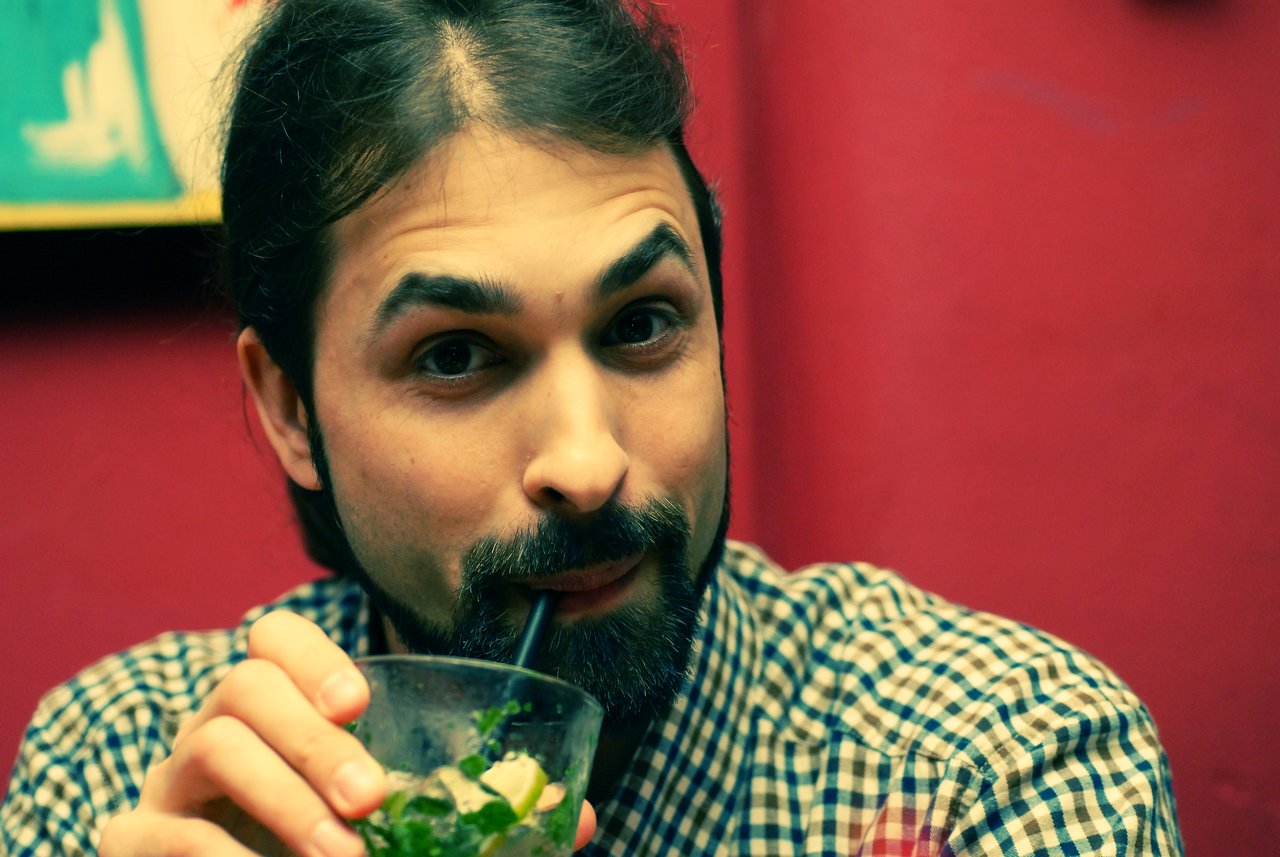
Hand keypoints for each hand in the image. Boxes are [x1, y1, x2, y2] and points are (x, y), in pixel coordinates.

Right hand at [98, 610, 598, 854]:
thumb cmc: (330, 844)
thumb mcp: (407, 827)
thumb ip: (474, 816)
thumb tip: (578, 818)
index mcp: (278, 709)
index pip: (271, 638)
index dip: (311, 654)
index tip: (361, 700)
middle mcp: (215, 727)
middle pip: (243, 685)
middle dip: (311, 736)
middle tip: (371, 798)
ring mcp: (168, 780)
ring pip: (210, 745)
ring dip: (281, 797)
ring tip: (339, 856)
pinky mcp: (133, 839)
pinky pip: (154, 830)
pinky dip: (212, 856)